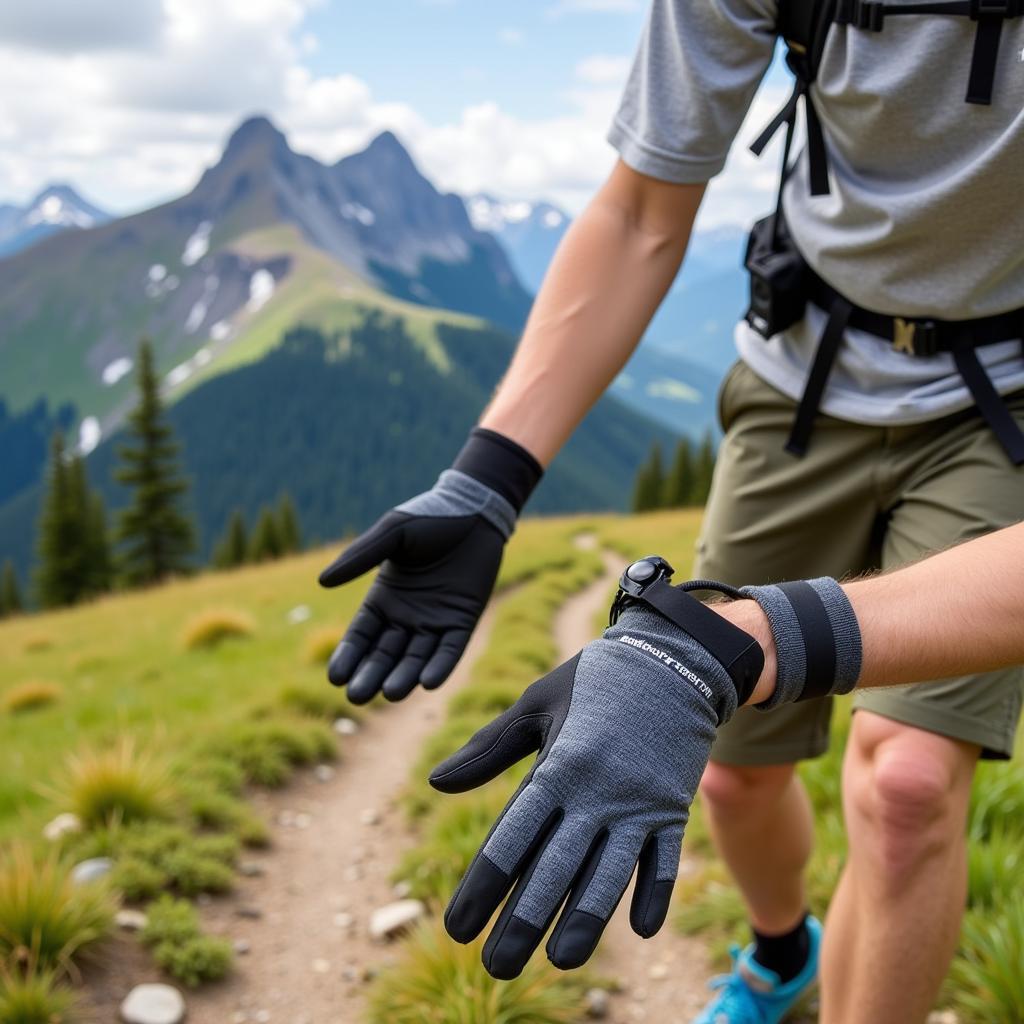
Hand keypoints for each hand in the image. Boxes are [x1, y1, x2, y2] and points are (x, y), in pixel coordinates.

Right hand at [319, 471, 510, 702]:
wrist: (475, 511)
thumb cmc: (429, 517)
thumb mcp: (392, 533)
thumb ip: (360, 556)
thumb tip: (322, 582)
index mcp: (383, 598)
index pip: (361, 636)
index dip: (348, 656)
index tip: (335, 678)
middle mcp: (406, 616)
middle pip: (384, 654)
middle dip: (370, 675)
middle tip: (357, 697)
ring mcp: (435, 622)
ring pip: (415, 658)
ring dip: (404, 677)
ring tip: (391, 693)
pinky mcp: (463, 621)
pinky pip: (450, 650)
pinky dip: (440, 666)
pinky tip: (428, 682)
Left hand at [429, 602, 744, 978]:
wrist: (671, 658)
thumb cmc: (592, 681)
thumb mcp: (535, 703)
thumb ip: (488, 748)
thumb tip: (436, 783)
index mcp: (557, 766)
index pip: (512, 838)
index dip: (483, 886)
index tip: (458, 928)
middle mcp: (596, 792)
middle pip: (555, 868)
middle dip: (524, 921)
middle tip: (496, 966)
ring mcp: (638, 803)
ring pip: (609, 874)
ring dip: (584, 920)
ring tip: (559, 962)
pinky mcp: (671, 807)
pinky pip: (664, 860)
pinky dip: (653, 893)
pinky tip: (638, 930)